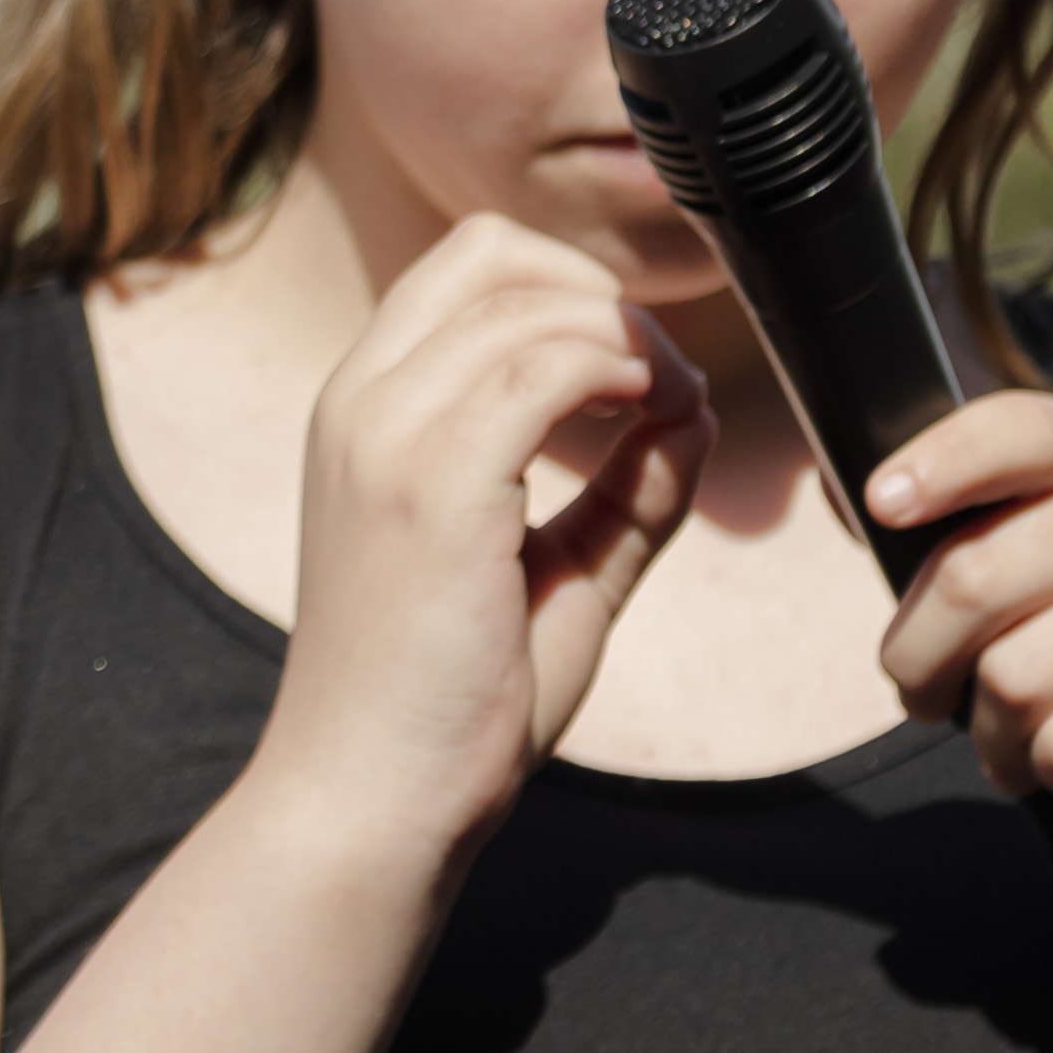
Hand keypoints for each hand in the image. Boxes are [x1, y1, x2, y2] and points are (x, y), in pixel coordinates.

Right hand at [246, 216, 708, 848]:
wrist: (374, 799)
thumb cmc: (449, 703)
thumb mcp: (556, 572)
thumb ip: (624, 492)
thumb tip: (694, 415)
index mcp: (362, 413)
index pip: (464, 270)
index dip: (568, 289)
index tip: (632, 369)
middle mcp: (358, 401)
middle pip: (490, 253)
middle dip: (597, 294)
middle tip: (657, 383)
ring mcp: (385, 434)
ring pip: (530, 301)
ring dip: (628, 342)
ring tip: (669, 412)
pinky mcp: (431, 481)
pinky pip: (547, 367)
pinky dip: (620, 376)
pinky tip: (652, 424)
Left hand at [865, 390, 1052, 887]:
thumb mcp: (1025, 571)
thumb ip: (949, 527)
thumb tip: (839, 488)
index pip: (1024, 428)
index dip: (943, 459)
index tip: (881, 503)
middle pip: (974, 577)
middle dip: (917, 654)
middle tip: (921, 688)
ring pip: (1011, 678)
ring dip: (985, 729)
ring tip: (1012, 731)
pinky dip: (1037, 769)